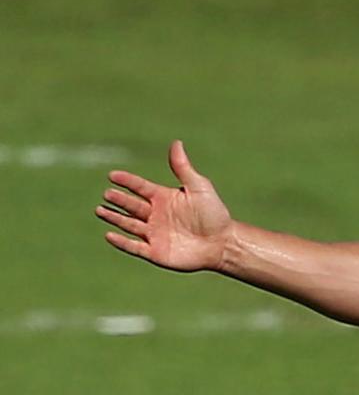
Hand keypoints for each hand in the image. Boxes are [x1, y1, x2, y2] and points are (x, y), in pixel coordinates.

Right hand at [97, 142, 234, 272]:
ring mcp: (154, 233)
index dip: (127, 181)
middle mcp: (156, 215)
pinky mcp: (156, 252)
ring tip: (100, 210)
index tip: (113, 175)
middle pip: (131, 205)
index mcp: (163, 198)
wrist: (223, 243)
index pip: (140, 187)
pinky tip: (109, 234)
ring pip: (128, 224)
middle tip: (107, 194)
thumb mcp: (199, 188)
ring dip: (114, 218)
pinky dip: (121, 242)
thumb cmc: (215, 214)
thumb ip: (183, 168)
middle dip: (119, 200)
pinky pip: (134, 246)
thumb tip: (176, 142)